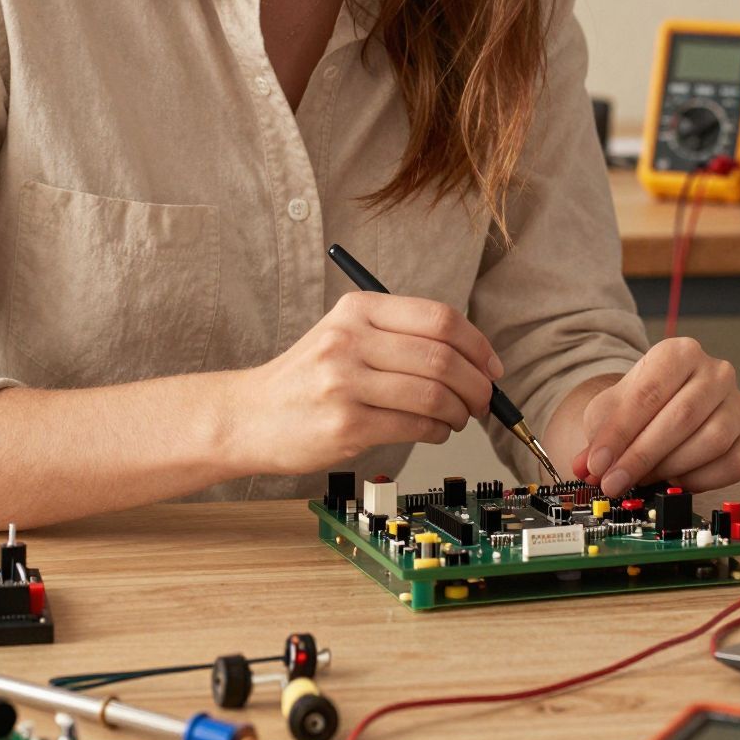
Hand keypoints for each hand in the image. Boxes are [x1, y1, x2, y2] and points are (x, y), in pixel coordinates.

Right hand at [238, 292, 503, 474]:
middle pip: (442, 357)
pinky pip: (414, 426)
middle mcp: (351, 339)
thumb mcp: (345, 335)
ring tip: (457, 418)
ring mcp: (346, 382)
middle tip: (483, 400)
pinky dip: (437, 431)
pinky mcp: (345, 424)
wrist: (247, 416)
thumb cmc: (306, 379)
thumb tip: (474, 357)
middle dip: (477, 384)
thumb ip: (401, 336)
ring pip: (433, 394)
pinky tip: (433, 430)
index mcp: (358, 309)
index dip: (478, 344)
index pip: (439, 318)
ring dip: (459, 411)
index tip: (491, 366)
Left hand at [569, 337, 739, 499]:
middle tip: (614, 482)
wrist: (665, 407)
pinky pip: (734, 463)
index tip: (598, 463)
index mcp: (681, 352)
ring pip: (712, 440)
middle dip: (642, 456)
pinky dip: (701, 479)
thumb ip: (599, 435)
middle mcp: (717, 373)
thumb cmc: (641, 407)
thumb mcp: (610, 411)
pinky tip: (676, 480)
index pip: (650, 392)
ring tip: (642, 480)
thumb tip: (588, 466)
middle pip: (682, 416)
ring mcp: (739, 405)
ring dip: (670, 467)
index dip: (621, 432)